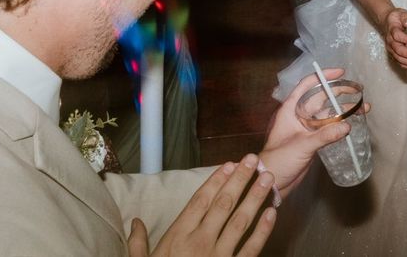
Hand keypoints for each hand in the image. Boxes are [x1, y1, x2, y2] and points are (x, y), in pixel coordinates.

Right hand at [128, 155, 275, 256]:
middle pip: (224, 204)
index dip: (215, 180)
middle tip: (253, 159)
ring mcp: (220, 256)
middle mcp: (200, 242)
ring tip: (268, 178)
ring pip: (241, 221)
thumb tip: (135, 222)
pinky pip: (252, 248)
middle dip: (240, 179)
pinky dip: (264, 229)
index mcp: (178, 237)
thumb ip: (137, 244)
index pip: (200, 201)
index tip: (228, 163)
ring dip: (255, 197)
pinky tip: (272, 212)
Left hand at [257, 69, 356, 192]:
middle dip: (339, 92)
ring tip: (364, 108)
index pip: (307, 86)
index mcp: (290, 109)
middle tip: (359, 90)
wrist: (273, 182)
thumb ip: (324, 136)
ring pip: (328, 113)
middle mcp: (299, 115)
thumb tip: (347, 126)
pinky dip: (341, 124)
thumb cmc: (279, 160)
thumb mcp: (301, 146)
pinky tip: (353, 123)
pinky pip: (329, 127)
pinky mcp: (313, 140)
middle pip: (321, 98)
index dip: (323, 77)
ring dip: (344, 110)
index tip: (341, 73)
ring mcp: (307, 128)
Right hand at [383, 8, 406, 69]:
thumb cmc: (396, 18)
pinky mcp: (394, 54)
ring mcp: (391, 49)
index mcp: (392, 30)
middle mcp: (390, 42)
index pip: (397, 36)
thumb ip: (405, 18)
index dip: (406, 39)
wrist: (387, 22)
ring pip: (399, 59)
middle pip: (398, 50)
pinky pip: (401, 63)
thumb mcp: (401, 13)